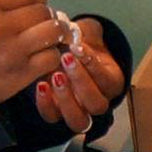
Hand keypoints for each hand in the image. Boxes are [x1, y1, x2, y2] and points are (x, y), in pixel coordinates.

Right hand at [0, 0, 70, 104]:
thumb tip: (37, 0)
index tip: (39, 3)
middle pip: (43, 10)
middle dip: (48, 15)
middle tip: (45, 23)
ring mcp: (12, 51)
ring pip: (53, 31)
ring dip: (57, 33)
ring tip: (53, 37)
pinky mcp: (21, 73)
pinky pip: (51, 57)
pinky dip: (53, 56)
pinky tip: (44, 56)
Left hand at [34, 18, 124, 132]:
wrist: (62, 54)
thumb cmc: (77, 45)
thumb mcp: (85, 36)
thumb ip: (83, 36)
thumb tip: (73, 31)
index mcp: (111, 83)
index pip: (108, 81)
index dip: (93, 65)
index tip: (78, 47)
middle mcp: (98, 102)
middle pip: (97, 105)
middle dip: (81, 82)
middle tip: (66, 59)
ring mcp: (78, 112)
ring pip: (78, 120)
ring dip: (66, 99)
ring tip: (55, 76)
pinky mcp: (56, 115)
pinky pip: (52, 118)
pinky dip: (45, 104)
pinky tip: (40, 85)